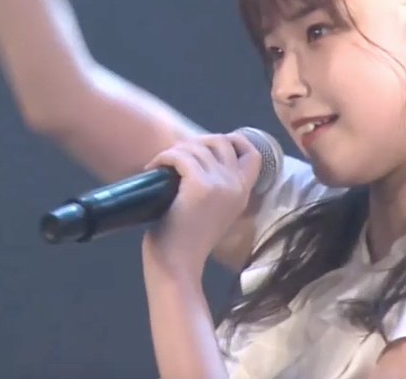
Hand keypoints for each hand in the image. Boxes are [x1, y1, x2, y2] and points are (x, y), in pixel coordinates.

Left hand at [141, 131, 262, 276]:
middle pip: (223, 142)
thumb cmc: (189, 244)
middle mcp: (237, 185)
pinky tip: (153, 167)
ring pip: (198, 147)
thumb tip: (198, 161)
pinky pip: (180, 156)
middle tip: (177, 156)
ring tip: (161, 164)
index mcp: (243, 193)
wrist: (178, 265)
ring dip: (175, 151)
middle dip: (197, 142)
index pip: (253, 153)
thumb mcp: (215, 212)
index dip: (235, 141)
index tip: (210, 145)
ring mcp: (220, 184)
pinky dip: (163, 157)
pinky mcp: (199, 185)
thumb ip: (217, 189)